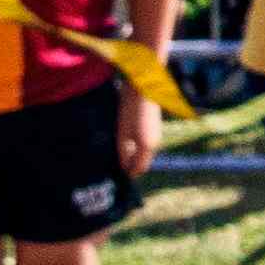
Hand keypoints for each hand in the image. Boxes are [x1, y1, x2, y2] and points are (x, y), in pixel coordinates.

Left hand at [105, 67, 158, 184]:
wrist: (143, 87)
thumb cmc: (131, 111)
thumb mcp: (123, 134)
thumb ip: (125, 153)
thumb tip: (124, 169)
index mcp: (148, 146)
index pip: (138, 170)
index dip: (127, 174)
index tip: (113, 177)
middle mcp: (154, 143)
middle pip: (141, 162)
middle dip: (128, 166)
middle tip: (110, 167)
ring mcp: (154, 134)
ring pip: (142, 152)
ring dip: (131, 155)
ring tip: (113, 154)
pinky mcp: (152, 127)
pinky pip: (143, 143)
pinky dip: (133, 147)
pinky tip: (121, 141)